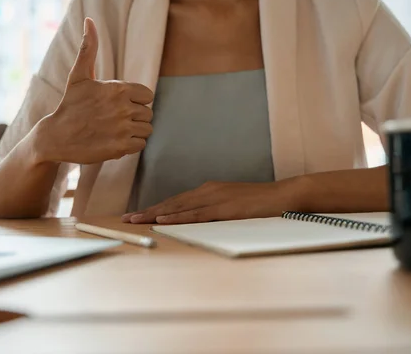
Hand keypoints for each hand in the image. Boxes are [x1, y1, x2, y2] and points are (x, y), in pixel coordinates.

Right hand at [34, 17, 153, 164]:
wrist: (56, 137)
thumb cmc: (70, 104)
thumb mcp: (79, 75)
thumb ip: (89, 48)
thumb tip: (89, 20)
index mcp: (118, 89)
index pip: (148, 95)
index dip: (136, 101)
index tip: (120, 105)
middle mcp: (123, 108)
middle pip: (148, 113)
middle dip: (135, 117)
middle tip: (114, 120)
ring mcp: (123, 128)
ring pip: (147, 129)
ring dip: (134, 131)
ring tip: (115, 130)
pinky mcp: (121, 147)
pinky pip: (141, 144)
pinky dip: (131, 145)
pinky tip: (115, 141)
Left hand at [122, 180, 297, 223]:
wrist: (283, 196)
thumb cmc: (260, 203)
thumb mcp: (232, 205)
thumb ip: (215, 210)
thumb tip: (198, 220)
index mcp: (209, 190)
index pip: (176, 200)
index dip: (155, 207)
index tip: (137, 214)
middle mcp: (207, 191)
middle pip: (172, 202)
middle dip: (148, 210)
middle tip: (126, 218)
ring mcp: (215, 198)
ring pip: (179, 207)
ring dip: (155, 214)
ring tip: (136, 220)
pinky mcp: (224, 209)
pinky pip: (196, 214)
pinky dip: (177, 217)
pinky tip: (162, 220)